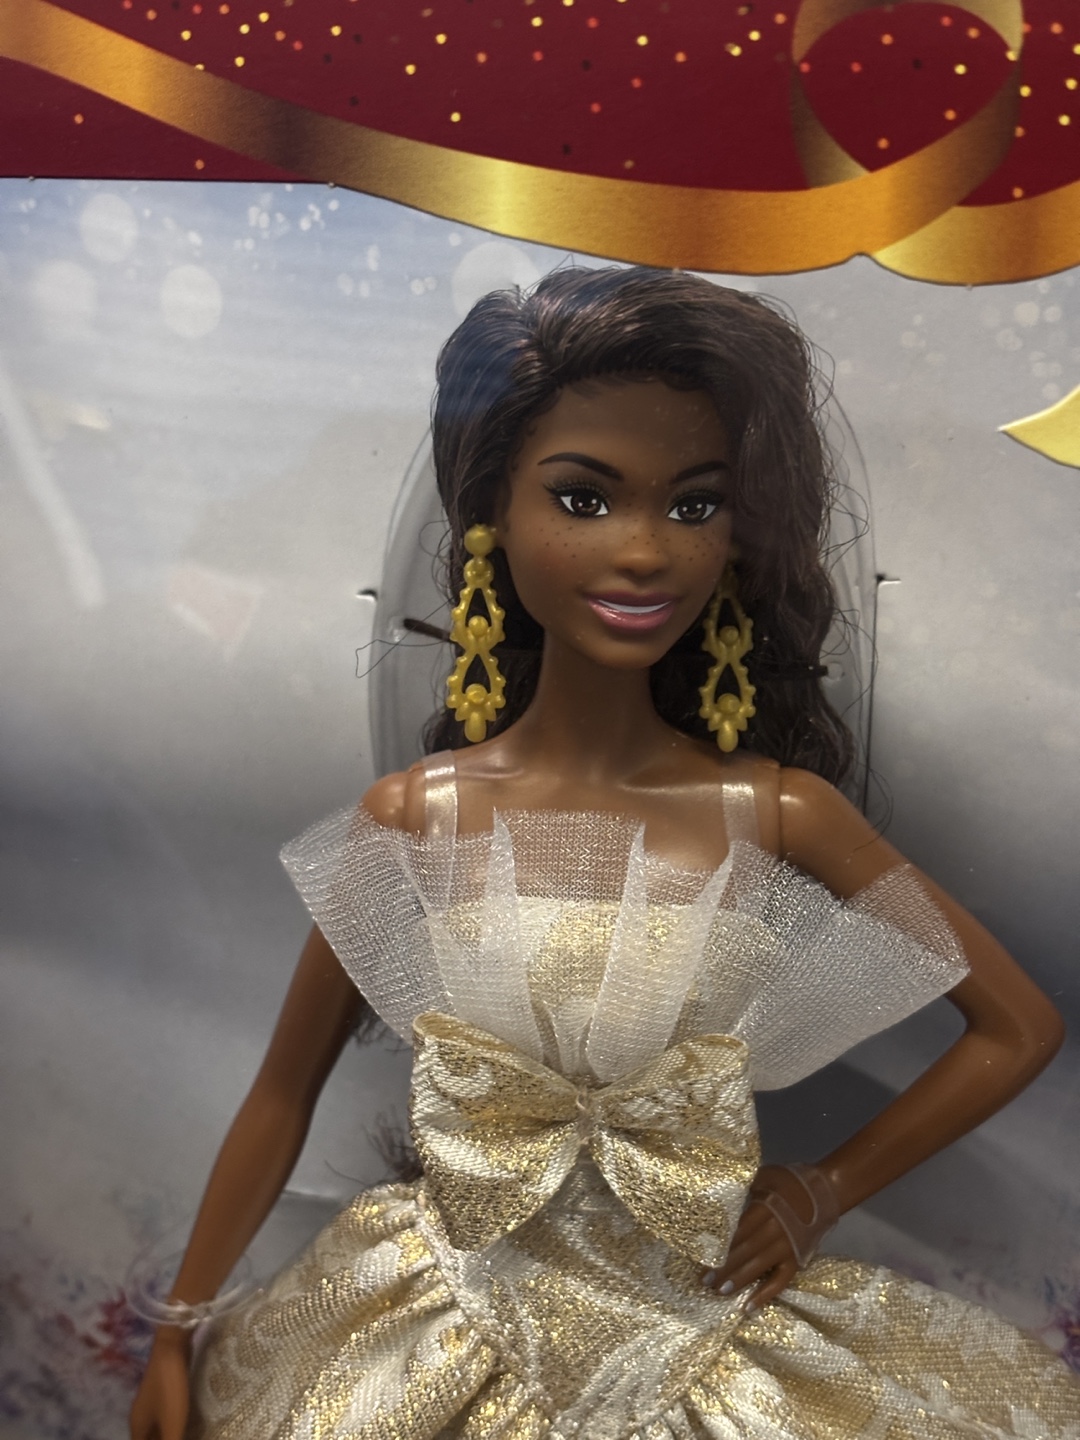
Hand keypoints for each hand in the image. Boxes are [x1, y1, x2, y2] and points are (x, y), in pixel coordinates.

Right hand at [129, 1330, 191, 1439]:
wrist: (172, 1345)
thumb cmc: (169, 1387)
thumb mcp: (172, 1423)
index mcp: (138, 1427)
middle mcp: (142, 1416)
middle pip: (151, 1439)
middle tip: (190, 1437)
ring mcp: (153, 1402)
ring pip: (161, 1428)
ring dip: (172, 1435)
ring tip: (193, 1434)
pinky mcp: (166, 1390)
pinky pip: (169, 1415)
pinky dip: (178, 1423)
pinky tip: (192, 1423)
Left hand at [706, 1163, 836, 1311]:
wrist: (824, 1190)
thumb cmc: (790, 1181)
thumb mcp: (764, 1177)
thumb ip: (745, 1190)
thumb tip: (720, 1195)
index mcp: (763, 1210)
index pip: (736, 1233)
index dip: (719, 1247)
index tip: (701, 1258)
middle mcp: (773, 1232)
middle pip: (743, 1252)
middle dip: (723, 1267)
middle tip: (704, 1281)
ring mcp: (786, 1249)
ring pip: (757, 1267)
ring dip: (738, 1280)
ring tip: (720, 1291)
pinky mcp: (797, 1261)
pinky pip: (780, 1282)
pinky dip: (765, 1295)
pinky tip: (749, 1307)